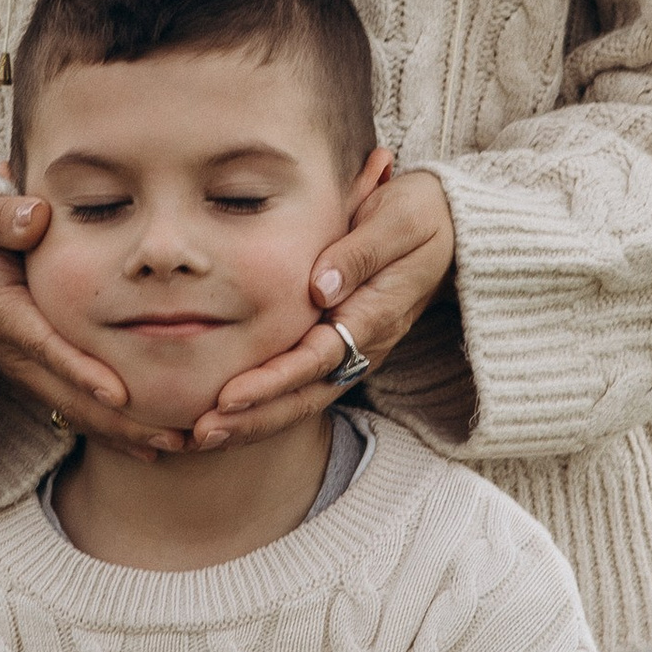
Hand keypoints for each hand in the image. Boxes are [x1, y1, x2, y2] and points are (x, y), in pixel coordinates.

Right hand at [0, 189, 189, 457]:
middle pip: (66, 393)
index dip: (79, 370)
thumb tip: (34, 218)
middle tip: (170, 435)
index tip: (120, 393)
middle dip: (117, 420)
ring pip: (74, 411)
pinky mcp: (41, 379)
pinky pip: (77, 412)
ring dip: (122, 433)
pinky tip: (153, 446)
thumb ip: (5, 218)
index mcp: (3, 311)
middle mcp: (12, 351)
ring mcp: (26, 370)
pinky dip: (113, 430)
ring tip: (176, 445)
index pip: (43, 345)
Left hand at [192, 167, 456, 451]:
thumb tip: (319, 287)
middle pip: (306, 394)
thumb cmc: (419, 216)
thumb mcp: (400, 219)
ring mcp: (352, 351)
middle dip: (255, 418)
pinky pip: (299, 386)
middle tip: (203, 432)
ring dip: (254, 421)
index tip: (229, 396)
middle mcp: (363, 344)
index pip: (318, 358)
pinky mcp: (339, 349)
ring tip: (202, 436)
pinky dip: (262, 406)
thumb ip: (360, 252)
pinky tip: (224, 416)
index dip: (274, 380)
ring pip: (302, 399)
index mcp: (375, 314)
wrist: (449, 228)